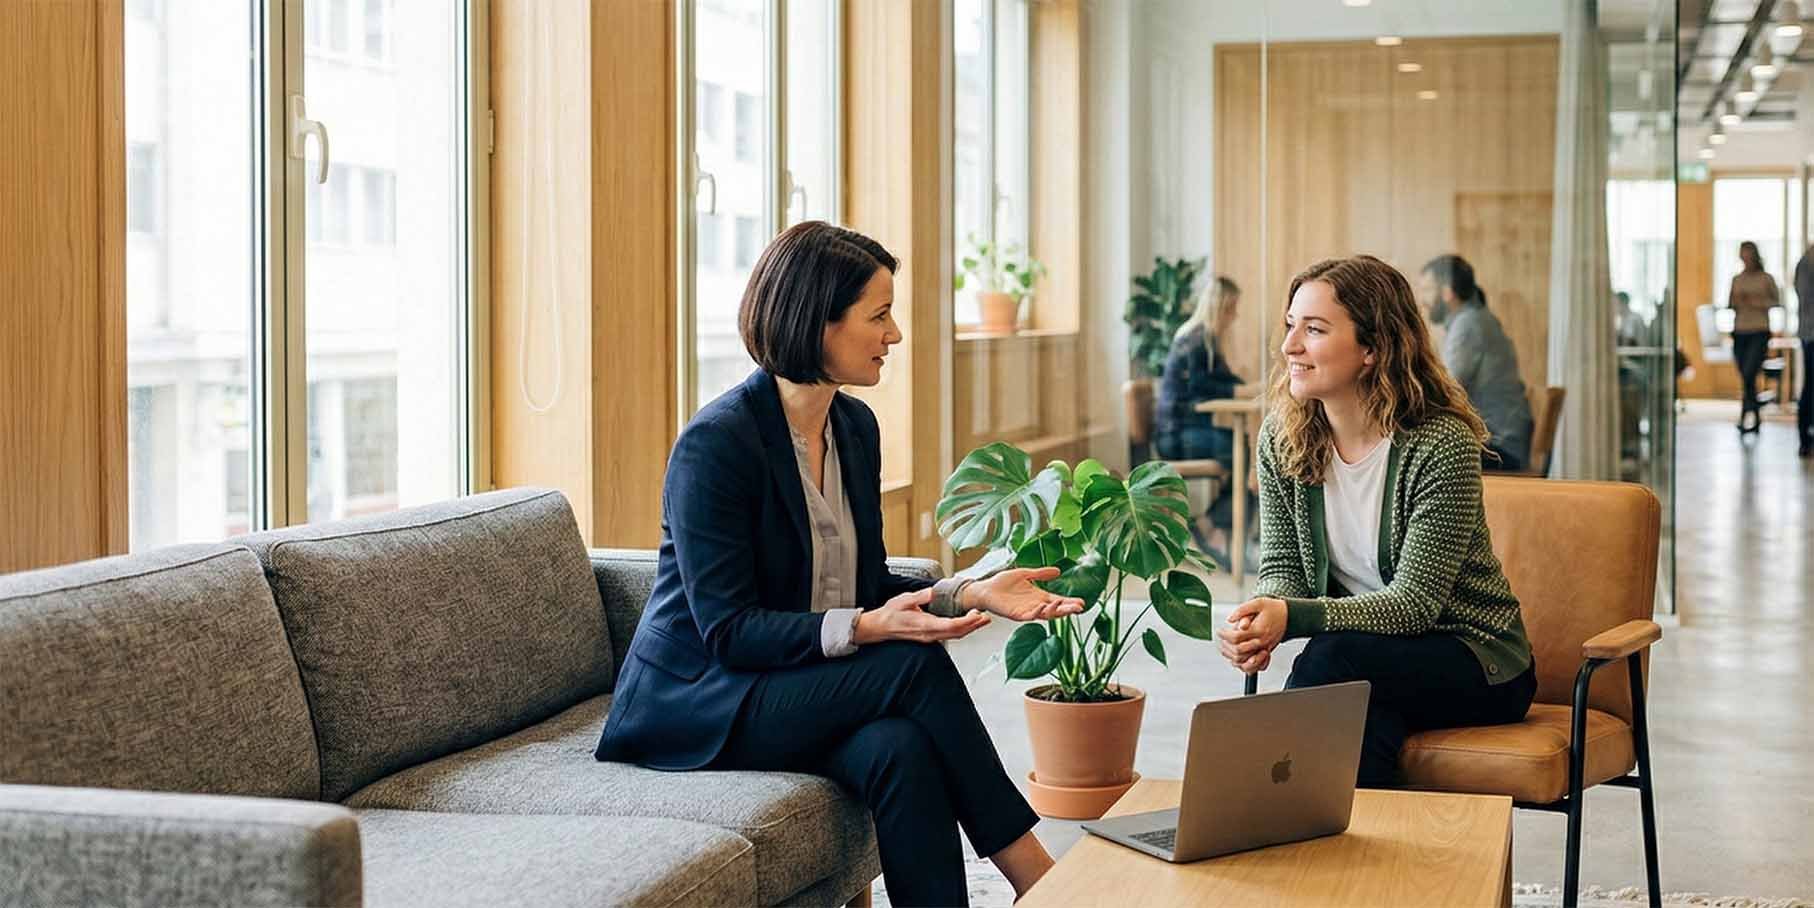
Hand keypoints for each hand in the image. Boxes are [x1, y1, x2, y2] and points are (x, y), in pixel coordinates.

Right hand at [854, 587, 990, 644]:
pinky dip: (961, 629)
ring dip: (969, 629)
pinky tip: (967, 623)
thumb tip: (932, 592)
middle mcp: (929, 634)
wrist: (880, 627)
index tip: (977, 615)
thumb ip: (919, 597)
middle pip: (957, 633)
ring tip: (982, 620)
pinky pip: (949, 635)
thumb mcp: (903, 600)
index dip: (966, 622)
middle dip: (973, 626)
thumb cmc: (890, 613)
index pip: (950, 625)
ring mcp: (930, 638)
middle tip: (986, 617)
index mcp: (924, 625)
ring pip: (954, 636)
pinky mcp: (930, 637)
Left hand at [964, 567, 1086, 621]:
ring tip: (1065, 607)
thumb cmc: (1002, 583)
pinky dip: (1037, 612)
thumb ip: (1040, 574)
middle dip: (1067, 609)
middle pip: (1055, 610)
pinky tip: (1043, 607)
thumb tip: (1058, 571)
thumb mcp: (1025, 574)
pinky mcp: (1016, 614)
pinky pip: (1029, 616)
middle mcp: (1035, 605)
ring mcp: (1026, 611)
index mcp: (1039, 597)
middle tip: (1080, 608)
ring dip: (1055, 611)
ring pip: (1044, 614)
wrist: (985, 589)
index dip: (1069, 602)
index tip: (1082, 603)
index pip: (1058, 601)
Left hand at [1217, 597, 1286, 672]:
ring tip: (1225, 648)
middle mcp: (1261, 642)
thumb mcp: (1258, 603)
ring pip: (1245, 662)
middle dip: (1226, 646)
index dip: (1224, 635)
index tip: (1220, 631)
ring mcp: (1264, 648)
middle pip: (1239, 651)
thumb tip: (1230, 620)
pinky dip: (1244, 665)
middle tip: (1221, 639)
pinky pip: (1255, 666)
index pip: (1236, 637)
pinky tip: (1236, 658)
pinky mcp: (1266, 652)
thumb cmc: (1273, 608)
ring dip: (1232, 657)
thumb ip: (1242, 610)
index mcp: (1258, 630)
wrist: (1290, 616)